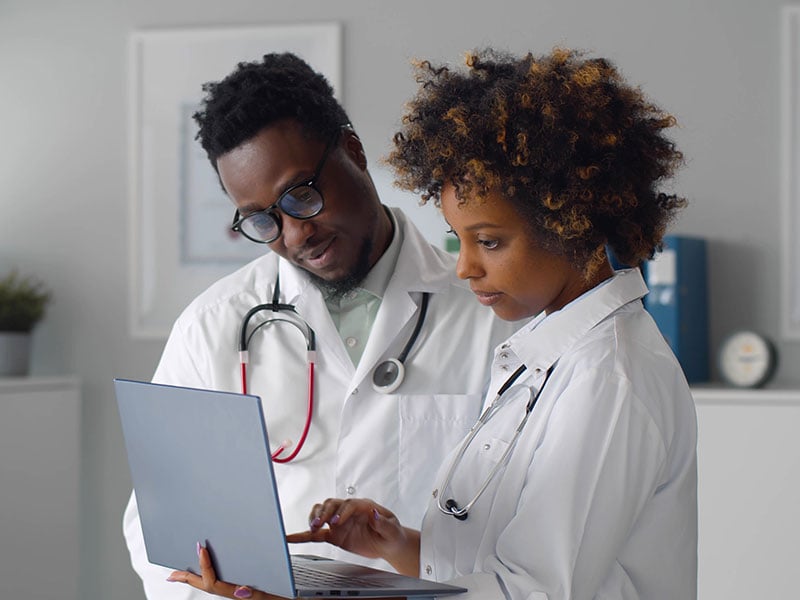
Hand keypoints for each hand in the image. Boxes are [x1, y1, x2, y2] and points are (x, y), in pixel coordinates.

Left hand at [166, 542, 287, 599]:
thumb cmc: (285, 596)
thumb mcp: (273, 595)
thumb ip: (257, 594)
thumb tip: (240, 589)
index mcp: (241, 594)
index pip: (215, 583)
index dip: (205, 567)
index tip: (201, 548)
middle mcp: (236, 594)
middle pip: (206, 587)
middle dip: (188, 579)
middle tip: (172, 573)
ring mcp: (237, 592)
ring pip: (211, 586)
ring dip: (195, 579)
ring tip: (182, 572)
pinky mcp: (242, 589)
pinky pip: (220, 583)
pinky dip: (209, 576)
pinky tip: (208, 570)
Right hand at [287, 498, 419, 576]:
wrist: (388, 543)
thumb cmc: (392, 533)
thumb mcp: (393, 529)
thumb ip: (383, 523)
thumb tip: (374, 515)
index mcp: (363, 506)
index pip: (349, 504)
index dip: (341, 512)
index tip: (336, 522)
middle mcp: (348, 511)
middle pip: (332, 504)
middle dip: (324, 512)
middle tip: (320, 523)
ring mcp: (339, 522)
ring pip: (322, 513)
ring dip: (315, 518)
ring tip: (312, 528)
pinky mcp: (334, 534)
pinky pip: (317, 534)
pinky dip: (304, 535)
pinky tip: (291, 537)